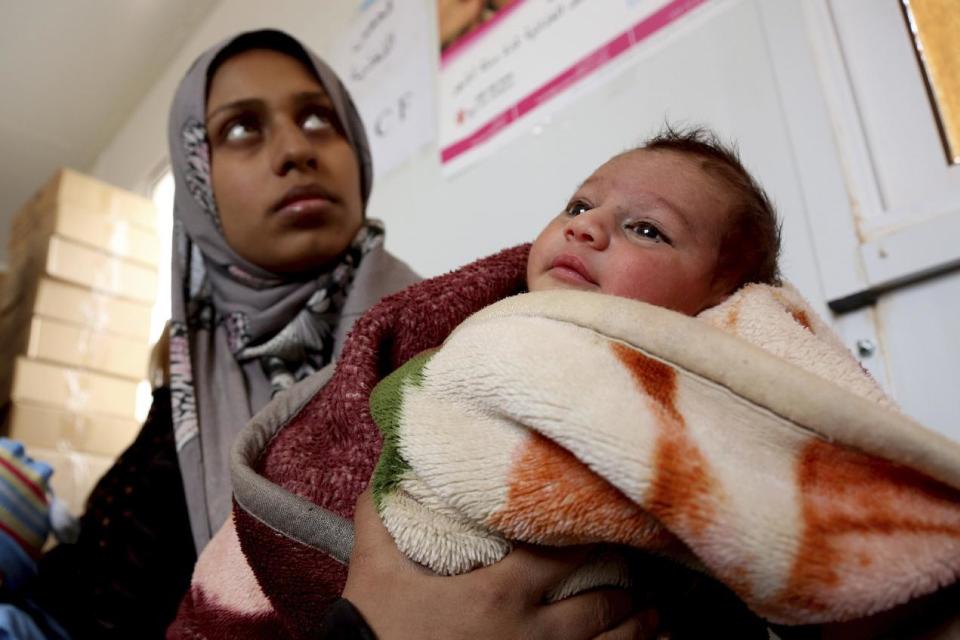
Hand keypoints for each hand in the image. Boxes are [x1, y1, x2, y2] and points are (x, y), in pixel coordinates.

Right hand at [343, 488, 657, 639]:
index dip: (590, 536)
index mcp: (499, 592)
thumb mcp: (373, 570)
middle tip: (641, 578)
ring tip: (657, 619)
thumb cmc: (376, 630)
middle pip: (597, 606)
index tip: (609, 522)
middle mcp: (530, 631)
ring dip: (636, 631)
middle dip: (624, 592)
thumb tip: (379, 475)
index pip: (559, 554)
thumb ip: (379, 518)